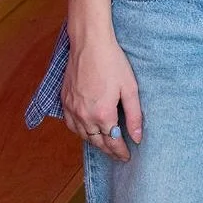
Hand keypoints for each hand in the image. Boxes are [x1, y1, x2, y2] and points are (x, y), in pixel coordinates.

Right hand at [61, 31, 142, 160]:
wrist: (90, 44)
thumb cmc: (113, 62)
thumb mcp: (130, 88)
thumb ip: (134, 115)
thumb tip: (138, 137)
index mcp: (103, 114)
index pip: (113, 141)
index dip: (121, 152)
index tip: (127, 157)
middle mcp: (84, 116)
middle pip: (97, 141)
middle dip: (109, 150)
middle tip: (118, 155)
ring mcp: (72, 109)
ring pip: (83, 135)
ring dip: (95, 142)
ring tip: (106, 145)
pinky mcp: (64, 101)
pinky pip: (71, 125)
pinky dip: (80, 132)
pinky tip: (87, 131)